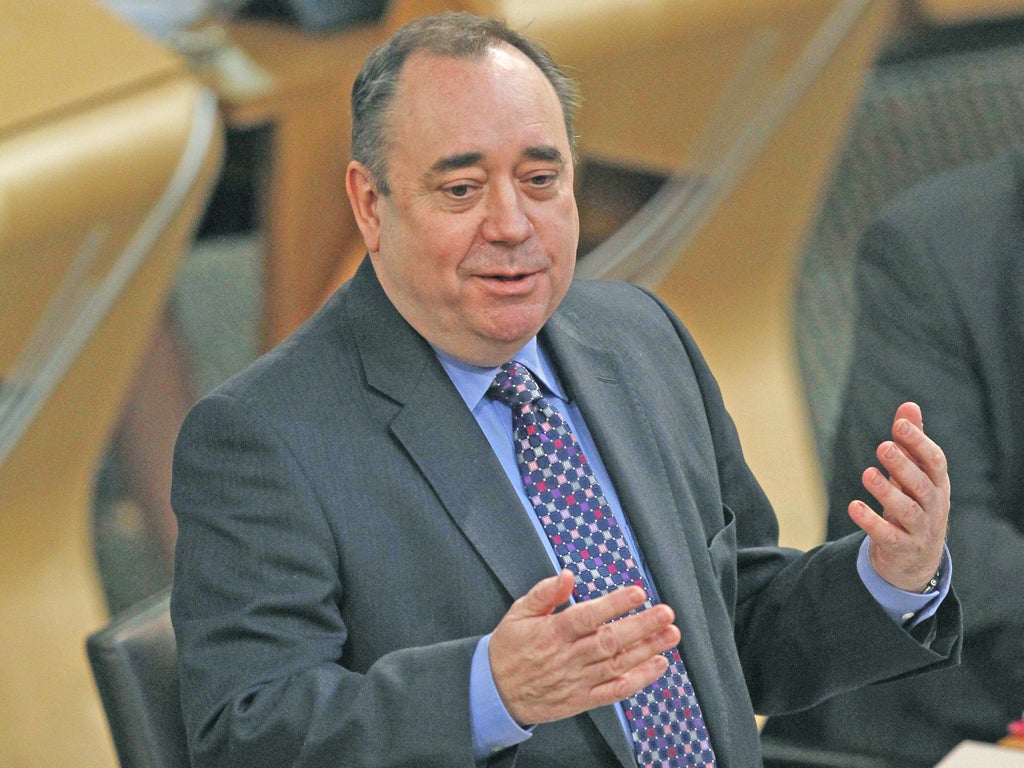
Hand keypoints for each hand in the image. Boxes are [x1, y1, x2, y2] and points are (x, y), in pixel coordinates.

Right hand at [488, 570, 679, 725]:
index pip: (587, 617)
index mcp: (552, 633)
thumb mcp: (519, 612)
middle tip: (666, 613)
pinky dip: (638, 680)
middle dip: (641, 626)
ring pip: (617, 664)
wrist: (496, 692)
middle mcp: (567, 657)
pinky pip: (614, 691)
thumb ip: (545, 593)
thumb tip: (567, 575)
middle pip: (609, 640)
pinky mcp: (582, 700)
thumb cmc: (510, 647)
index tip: (637, 593)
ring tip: (670, 634)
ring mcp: (577, 680)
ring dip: (647, 650)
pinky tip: (657, 665)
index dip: (614, 605)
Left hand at [848, 402, 948, 591]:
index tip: (899, 424)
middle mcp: (933, 506)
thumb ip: (911, 443)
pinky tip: (853, 506)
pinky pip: (888, 535)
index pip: (934, 461)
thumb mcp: (914, 475)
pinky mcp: (902, 548)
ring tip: (867, 474)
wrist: (916, 560)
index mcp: (937, 484)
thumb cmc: (914, 504)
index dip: (919, 442)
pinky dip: (871, 522)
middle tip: (883, 446)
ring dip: (887, 492)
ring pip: (907, 510)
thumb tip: (909, 405)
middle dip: (903, 465)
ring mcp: (920, 529)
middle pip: (922, 485)